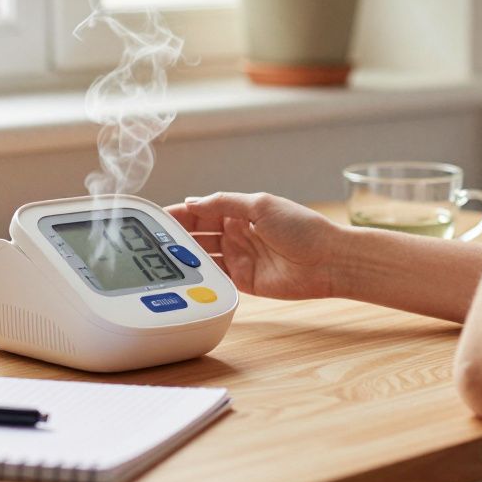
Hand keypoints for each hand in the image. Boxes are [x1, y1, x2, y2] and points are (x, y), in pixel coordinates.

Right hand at [165, 192, 342, 299]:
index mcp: (240, 210)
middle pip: (198, 234)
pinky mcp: (244, 280)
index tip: (155, 219)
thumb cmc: (303, 228)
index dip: (179, 214)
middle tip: (152, 241)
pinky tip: (186, 274)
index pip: (201, 210)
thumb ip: (225, 203)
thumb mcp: (261, 205)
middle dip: (176, 236)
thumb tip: (193, 201)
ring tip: (163, 258)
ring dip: (185, 256)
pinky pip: (215, 277)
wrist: (329, 261)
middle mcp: (237, 232)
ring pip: (203, 256)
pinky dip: (201, 275)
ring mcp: (239, 257)